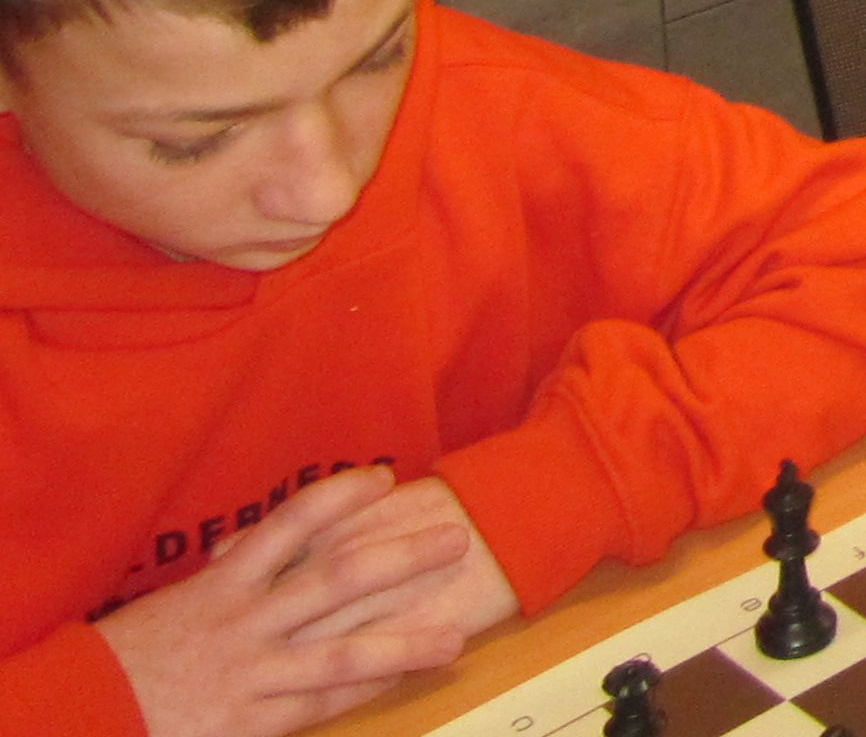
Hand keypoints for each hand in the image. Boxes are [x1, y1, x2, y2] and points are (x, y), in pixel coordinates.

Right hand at [100, 465, 482, 736]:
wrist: (85, 713)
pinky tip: (401, 683)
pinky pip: (321, 704)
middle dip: (401, 558)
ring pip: (342, 654)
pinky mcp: (253, 720)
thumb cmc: (130, 657)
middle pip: (337, 580)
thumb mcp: (175, 605)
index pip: (289, 525)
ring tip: (456, 637)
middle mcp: (247, 622)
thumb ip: (224, 577)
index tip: (383, 477)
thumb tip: (250, 548)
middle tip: (456, 538)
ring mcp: (254, 673)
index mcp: (222, 585)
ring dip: (404, 644)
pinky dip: (364, 693)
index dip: (339, 497)